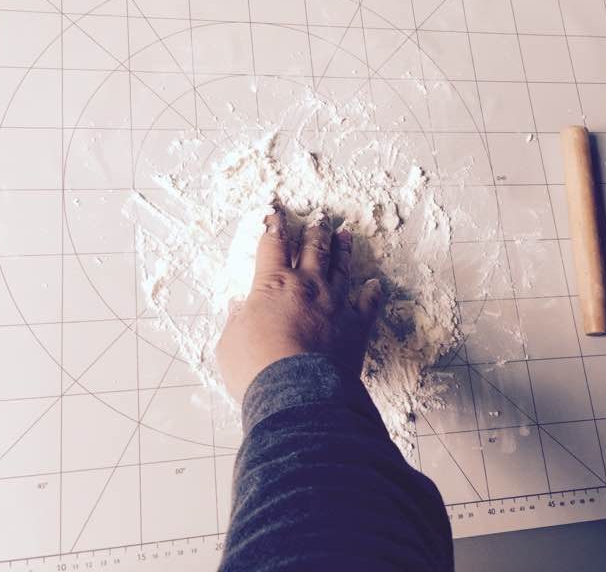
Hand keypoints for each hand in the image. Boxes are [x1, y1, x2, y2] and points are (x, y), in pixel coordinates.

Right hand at [216, 206, 383, 401]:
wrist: (296, 392)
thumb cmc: (256, 367)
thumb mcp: (230, 342)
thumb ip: (236, 321)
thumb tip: (238, 308)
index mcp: (273, 284)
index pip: (273, 245)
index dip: (274, 225)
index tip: (276, 213)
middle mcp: (307, 286)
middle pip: (313, 248)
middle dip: (315, 231)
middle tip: (320, 218)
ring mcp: (335, 302)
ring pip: (341, 267)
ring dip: (343, 249)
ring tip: (345, 234)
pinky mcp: (356, 325)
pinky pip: (368, 302)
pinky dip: (372, 291)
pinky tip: (375, 283)